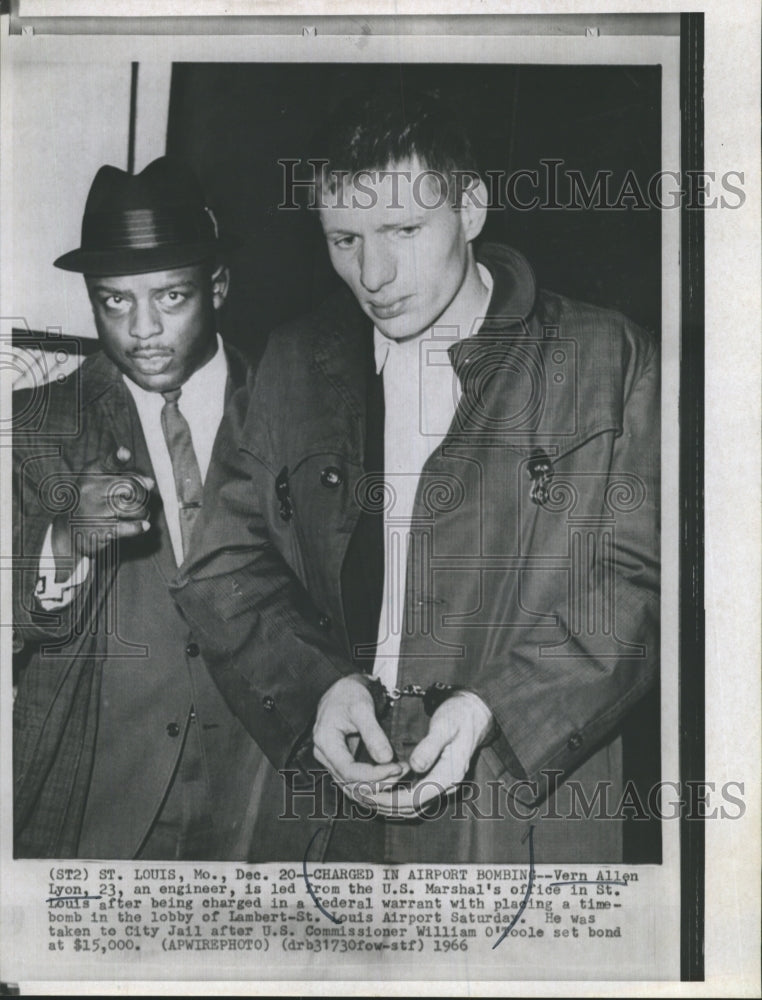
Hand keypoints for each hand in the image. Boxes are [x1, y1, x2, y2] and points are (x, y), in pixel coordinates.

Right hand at [51, 446, 153, 575]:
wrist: (70, 531)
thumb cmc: (94, 503)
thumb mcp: (104, 486)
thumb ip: (127, 479)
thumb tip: (150, 483)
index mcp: (90, 474)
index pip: (107, 463)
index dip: (118, 458)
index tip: (125, 453)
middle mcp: (89, 490)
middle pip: (129, 487)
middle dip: (142, 495)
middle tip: (142, 501)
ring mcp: (92, 510)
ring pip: (131, 507)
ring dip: (143, 512)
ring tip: (143, 514)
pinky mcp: (97, 530)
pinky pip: (125, 527)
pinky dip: (138, 527)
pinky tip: (145, 526)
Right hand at [312, 675, 406, 798]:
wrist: (343, 690)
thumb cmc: (350, 694)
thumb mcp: (362, 708)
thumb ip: (373, 733)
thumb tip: (386, 759)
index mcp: (325, 741)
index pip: (349, 770)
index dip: (374, 774)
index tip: (397, 768)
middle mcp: (323, 755)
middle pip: (350, 783)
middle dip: (379, 782)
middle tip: (404, 772)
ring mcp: (330, 761)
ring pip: (352, 787)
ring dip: (377, 788)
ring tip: (401, 777)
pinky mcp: (339, 763)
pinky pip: (353, 783)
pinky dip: (371, 786)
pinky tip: (390, 782)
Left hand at [360, 690, 493, 817]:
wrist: (475, 712)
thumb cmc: (458, 715)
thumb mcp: (444, 726)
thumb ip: (430, 746)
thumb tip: (415, 766)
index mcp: (450, 775)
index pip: (415, 798)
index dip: (389, 798)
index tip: (367, 792)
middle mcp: (447, 785)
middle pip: (412, 808)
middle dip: (384, 805)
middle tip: (359, 795)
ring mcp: (443, 784)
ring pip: (413, 807)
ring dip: (389, 805)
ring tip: (364, 795)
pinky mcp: (437, 779)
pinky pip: (415, 797)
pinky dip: (397, 798)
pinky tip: (380, 790)